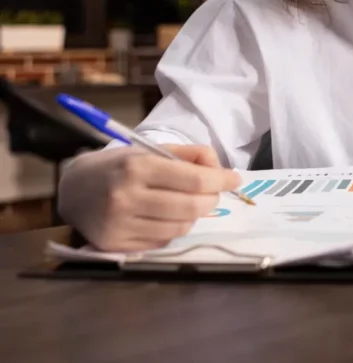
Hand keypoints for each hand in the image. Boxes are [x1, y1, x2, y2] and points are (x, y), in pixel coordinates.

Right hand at [57, 144, 241, 251]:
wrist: (74, 188)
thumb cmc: (120, 165)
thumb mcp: (151, 150)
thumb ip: (190, 156)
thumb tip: (222, 171)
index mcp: (137, 167)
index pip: (194, 180)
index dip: (221, 180)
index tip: (235, 179)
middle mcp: (126, 197)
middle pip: (191, 207)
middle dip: (212, 199)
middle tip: (214, 193)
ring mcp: (119, 225)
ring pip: (180, 228)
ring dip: (193, 216)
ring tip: (187, 203)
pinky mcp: (115, 245)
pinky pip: (162, 242)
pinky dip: (173, 229)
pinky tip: (167, 217)